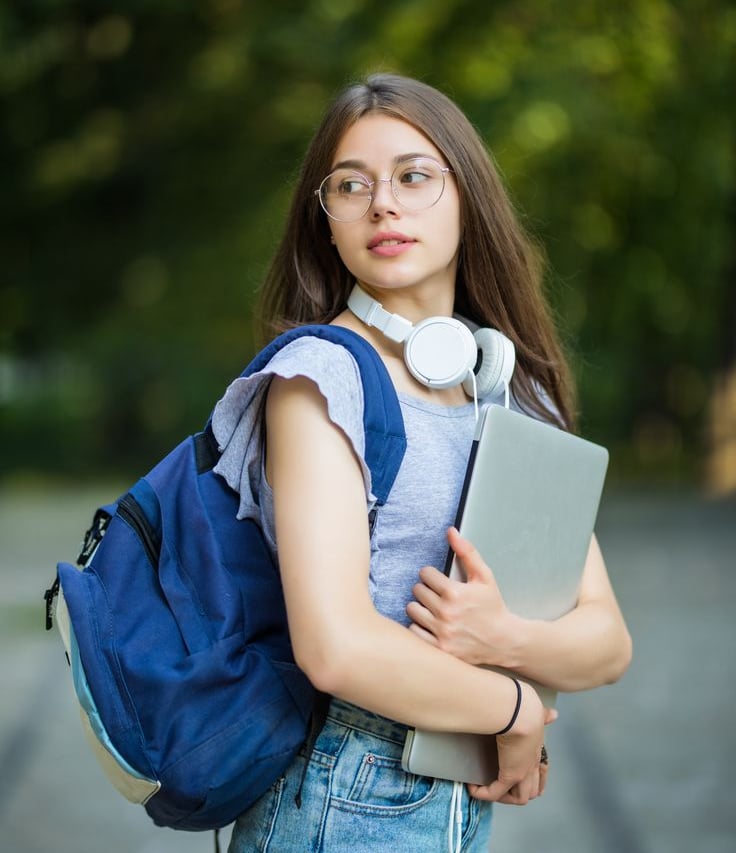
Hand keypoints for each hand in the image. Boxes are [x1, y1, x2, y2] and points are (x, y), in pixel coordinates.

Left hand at [407, 527, 523, 666]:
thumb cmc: (493, 607)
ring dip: (420, 607)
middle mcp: (445, 612)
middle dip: (426, 590)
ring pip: (412, 609)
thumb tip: (451, 532)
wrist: (504, 640)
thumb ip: (467, 552)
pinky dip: (419, 626)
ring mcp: (441, 631)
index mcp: (454, 592)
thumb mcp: (484, 576)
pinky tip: (431, 624)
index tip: (439, 581)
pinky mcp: (439, 647)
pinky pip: (414, 631)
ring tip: (433, 608)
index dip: (432, 575)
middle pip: (417, 590)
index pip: (425, 574)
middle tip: (437, 595)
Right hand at [469, 685, 555, 804]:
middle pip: (532, 791)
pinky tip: (473, 787)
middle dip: (518, 792)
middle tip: (501, 786)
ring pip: (520, 798)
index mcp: (537, 750)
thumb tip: (554, 714)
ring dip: (504, 797)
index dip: (531, 779)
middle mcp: (532, 765)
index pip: (540, 774)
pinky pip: (495, 793)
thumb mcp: (538, 712)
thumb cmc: (527, 708)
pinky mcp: (510, 774)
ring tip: (488, 789)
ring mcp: (523, 772)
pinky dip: (483, 793)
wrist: (521, 711)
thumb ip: (544, 715)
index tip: (520, 774)